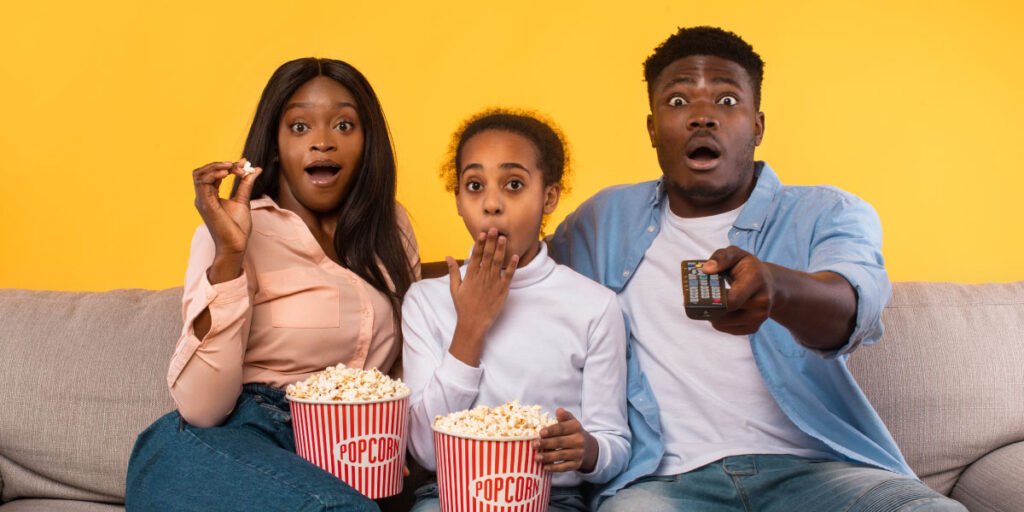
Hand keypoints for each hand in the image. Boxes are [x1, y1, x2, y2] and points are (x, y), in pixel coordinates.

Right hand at [192, 160, 262, 280]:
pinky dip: (214, 174)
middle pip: (202, 171)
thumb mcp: (243, 200)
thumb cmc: (237, 228)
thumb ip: (246, 184)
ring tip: (232, 167)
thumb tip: (254, 169)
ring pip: (199, 174)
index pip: (211, 174)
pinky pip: (202, 183)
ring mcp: (202, 201)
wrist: (235, 245)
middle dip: (219, 164)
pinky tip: (227, 173)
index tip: (243, 164)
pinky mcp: (205, 205)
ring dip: (216, 166)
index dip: (226, 166)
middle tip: (238, 165)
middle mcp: (203, 197)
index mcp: (209, 196)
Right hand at [446, 228, 517, 365]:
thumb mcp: (454, 288)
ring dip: (500, 249)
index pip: (475, 256)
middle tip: (495, 228)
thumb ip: (453, 271)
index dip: (479, 243)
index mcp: (471, 275)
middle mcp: (482, 277)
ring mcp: (493, 283)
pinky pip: (508, 276)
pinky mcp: (502, 290)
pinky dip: (512, 266)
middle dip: (491, 241)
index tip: (482, 233)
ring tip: (504, 238)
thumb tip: (448, 257)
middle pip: (487, 256)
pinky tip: (515, 256)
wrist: (473, 323)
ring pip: (498, 263)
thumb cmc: (463, 306)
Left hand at [532, 408, 597, 472]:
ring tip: (536, 457)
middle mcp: (579, 440)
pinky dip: (554, 468)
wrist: (589, 448)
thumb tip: (558, 410)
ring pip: (561, 455)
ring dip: (548, 457)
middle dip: (546, 444)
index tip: (540, 433)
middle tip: (534, 444)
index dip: (551, 430)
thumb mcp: (571, 422)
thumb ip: (564, 416)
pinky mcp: (577, 464)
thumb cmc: (574, 433)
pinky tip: (545, 467)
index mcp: (576, 427)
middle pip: (560, 442)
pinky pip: (564, 467)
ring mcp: (579, 453)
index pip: (562, 428)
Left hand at [702, 246, 775, 334]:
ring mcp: (759, 318)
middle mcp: (761, 301)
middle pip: (723, 313)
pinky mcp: (753, 328)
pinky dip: (717, 320)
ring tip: (708, 301)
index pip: (732, 300)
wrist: (768, 283)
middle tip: (696, 297)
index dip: (713, 299)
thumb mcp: (735, 254)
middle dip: (706, 305)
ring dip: (711, 313)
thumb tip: (706, 269)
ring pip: (721, 323)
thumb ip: (721, 257)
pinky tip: (718, 309)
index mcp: (756, 280)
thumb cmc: (747, 267)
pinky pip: (725, 328)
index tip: (700, 292)